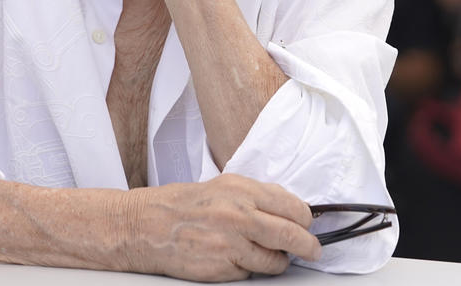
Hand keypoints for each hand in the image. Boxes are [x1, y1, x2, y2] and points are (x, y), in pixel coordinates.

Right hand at [126, 174, 320, 280]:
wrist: (147, 225)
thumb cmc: (183, 205)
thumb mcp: (224, 187)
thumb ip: (258, 196)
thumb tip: (291, 207)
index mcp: (242, 190)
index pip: (293, 208)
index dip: (305, 220)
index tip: (308, 226)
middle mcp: (239, 215)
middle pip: (292, 235)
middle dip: (308, 246)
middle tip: (312, 250)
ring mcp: (231, 244)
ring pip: (275, 261)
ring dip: (278, 261)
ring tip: (269, 255)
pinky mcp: (223, 269)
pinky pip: (251, 274)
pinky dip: (250, 269)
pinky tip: (236, 258)